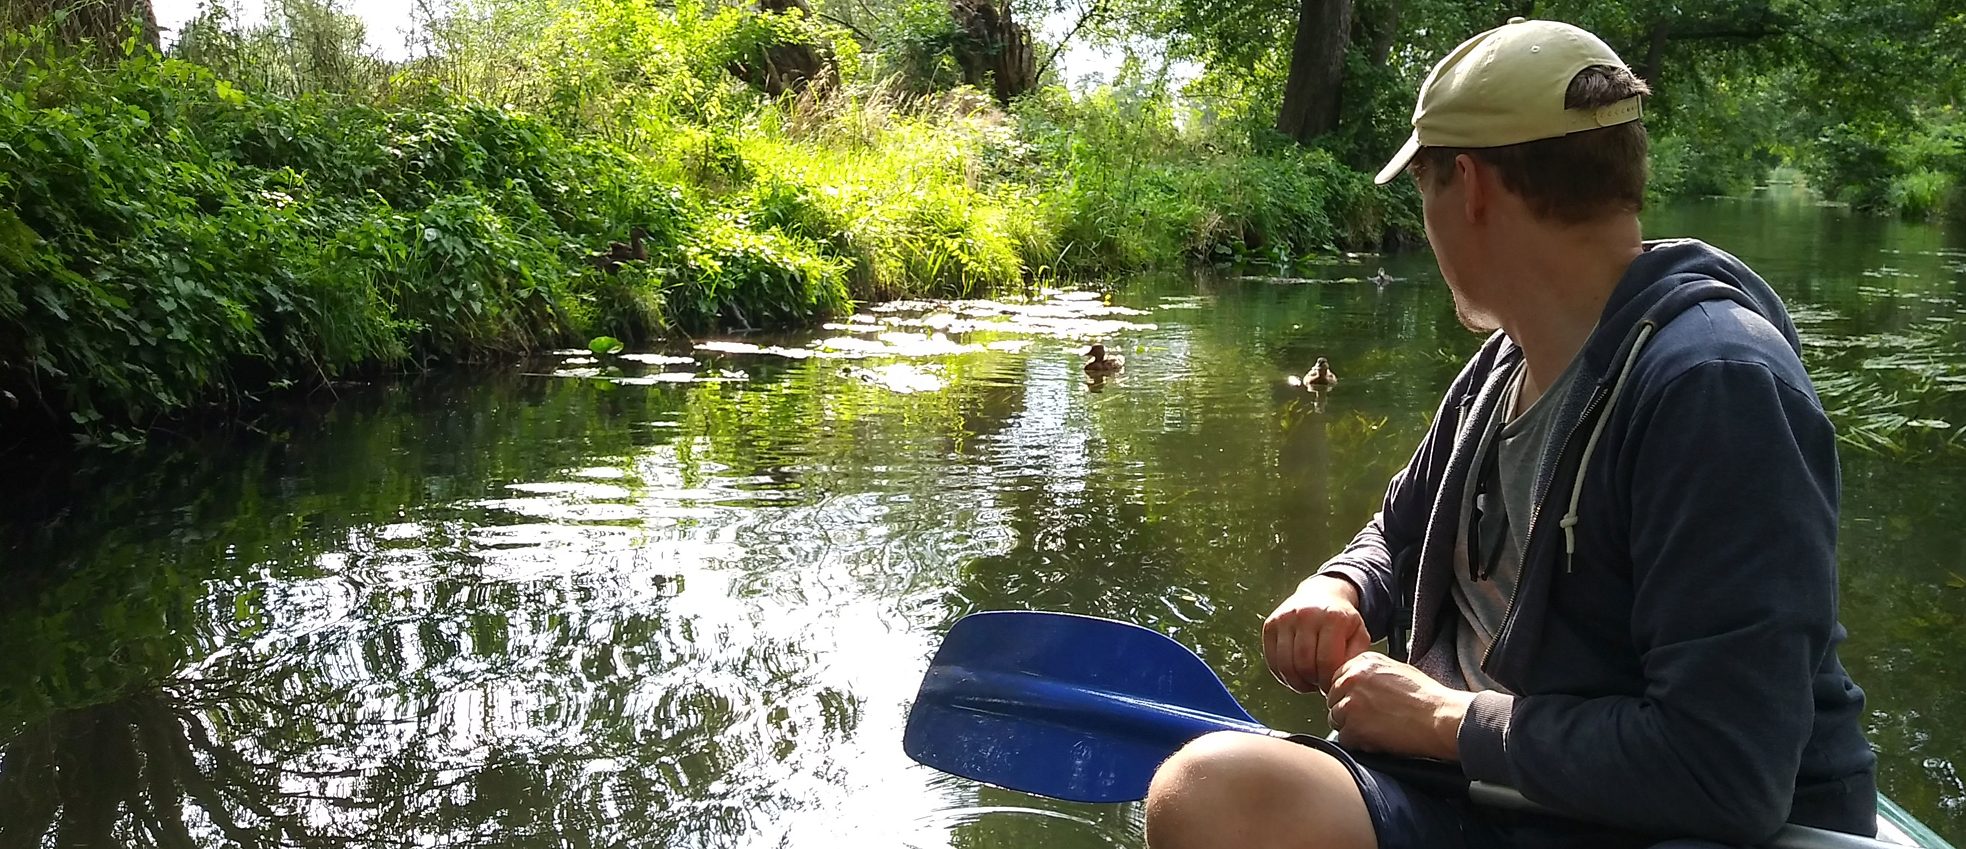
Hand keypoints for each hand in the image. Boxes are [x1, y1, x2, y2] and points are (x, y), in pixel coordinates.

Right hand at [1263, 575, 1369, 693]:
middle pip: (1304, 665)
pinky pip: (1272, 661)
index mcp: (1333, 618)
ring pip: (1285, 665)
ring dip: (1297, 682)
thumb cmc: (1342, 621)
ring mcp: (1285, 619)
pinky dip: (1282, 675)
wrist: (1320, 594)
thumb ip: (1354, 658)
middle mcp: (1306, 615)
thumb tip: (1340, 680)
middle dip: (1313, 683)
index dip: (1328, 681)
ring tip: (1308, 682)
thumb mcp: (1358, 635)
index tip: (1332, 686)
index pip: (1326, 661)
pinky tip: (1295, 674)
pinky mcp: (1270, 625)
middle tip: (1319, 685)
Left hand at [1326, 652, 1475, 760]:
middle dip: (1348, 712)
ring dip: (1352, 728)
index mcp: (1363, 662)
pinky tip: (1378, 740)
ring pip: (1336, 720)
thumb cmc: (1427, 698)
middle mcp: (1352, 679)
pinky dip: (1358, 744)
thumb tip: (1356, 686)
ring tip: (1378, 729)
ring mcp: (1351, 704)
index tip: (1361, 704)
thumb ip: (1371, 674)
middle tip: (1371, 720)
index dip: (1349, 695)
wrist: (1440, 718)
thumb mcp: (1397, 670)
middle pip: (1334, 700)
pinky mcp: (1354, 728)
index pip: (1338, 679)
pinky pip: (1344, 739)